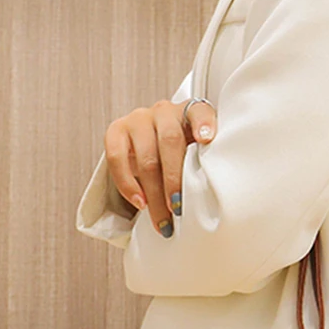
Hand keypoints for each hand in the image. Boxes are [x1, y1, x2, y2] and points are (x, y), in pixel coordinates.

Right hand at [104, 98, 216, 237]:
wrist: (151, 143)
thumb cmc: (182, 151)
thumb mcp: (197, 151)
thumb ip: (204, 160)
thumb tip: (211, 196)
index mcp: (190, 112)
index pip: (199, 111)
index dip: (203, 124)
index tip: (207, 139)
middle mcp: (164, 111)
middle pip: (170, 142)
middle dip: (174, 179)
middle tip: (179, 207)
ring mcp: (139, 119)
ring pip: (146, 157)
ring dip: (154, 192)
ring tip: (162, 217)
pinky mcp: (117, 130)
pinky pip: (116, 158)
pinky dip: (127, 184)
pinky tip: (140, 203)